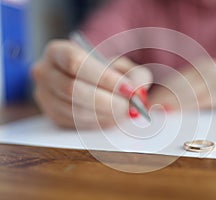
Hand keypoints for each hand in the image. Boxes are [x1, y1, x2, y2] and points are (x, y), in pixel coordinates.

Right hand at [32, 40, 152, 128]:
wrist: (92, 82)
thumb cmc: (107, 72)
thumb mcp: (124, 66)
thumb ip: (135, 76)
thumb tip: (137, 93)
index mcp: (58, 51)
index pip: (76, 62)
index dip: (103, 78)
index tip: (127, 89)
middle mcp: (45, 72)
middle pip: (71, 89)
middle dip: (105, 101)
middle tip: (128, 107)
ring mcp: (45, 96)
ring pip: (72, 109)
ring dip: (102, 114)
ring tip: (123, 113)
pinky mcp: (52, 115)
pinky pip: (74, 123)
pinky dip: (97, 123)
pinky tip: (112, 119)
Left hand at [149, 59, 215, 109]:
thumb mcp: (213, 82)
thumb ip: (195, 89)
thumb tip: (171, 104)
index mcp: (202, 66)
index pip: (175, 80)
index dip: (159, 91)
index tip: (146, 102)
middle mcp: (208, 70)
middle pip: (178, 85)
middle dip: (161, 98)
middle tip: (147, 109)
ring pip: (188, 93)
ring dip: (170, 103)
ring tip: (157, 113)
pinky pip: (203, 101)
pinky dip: (188, 107)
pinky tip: (177, 113)